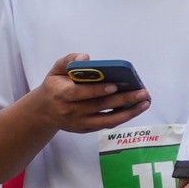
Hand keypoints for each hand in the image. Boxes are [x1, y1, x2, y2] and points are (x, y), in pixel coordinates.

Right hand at [27, 53, 148, 132]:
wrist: (43, 112)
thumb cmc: (55, 86)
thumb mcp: (55, 70)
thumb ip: (69, 60)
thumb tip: (86, 58)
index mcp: (61, 94)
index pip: (80, 93)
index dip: (97, 90)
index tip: (114, 85)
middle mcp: (70, 111)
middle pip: (99, 106)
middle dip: (123, 100)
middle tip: (142, 93)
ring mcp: (78, 122)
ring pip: (106, 121)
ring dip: (128, 113)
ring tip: (145, 102)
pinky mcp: (85, 129)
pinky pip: (106, 125)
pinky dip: (122, 118)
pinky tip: (136, 108)